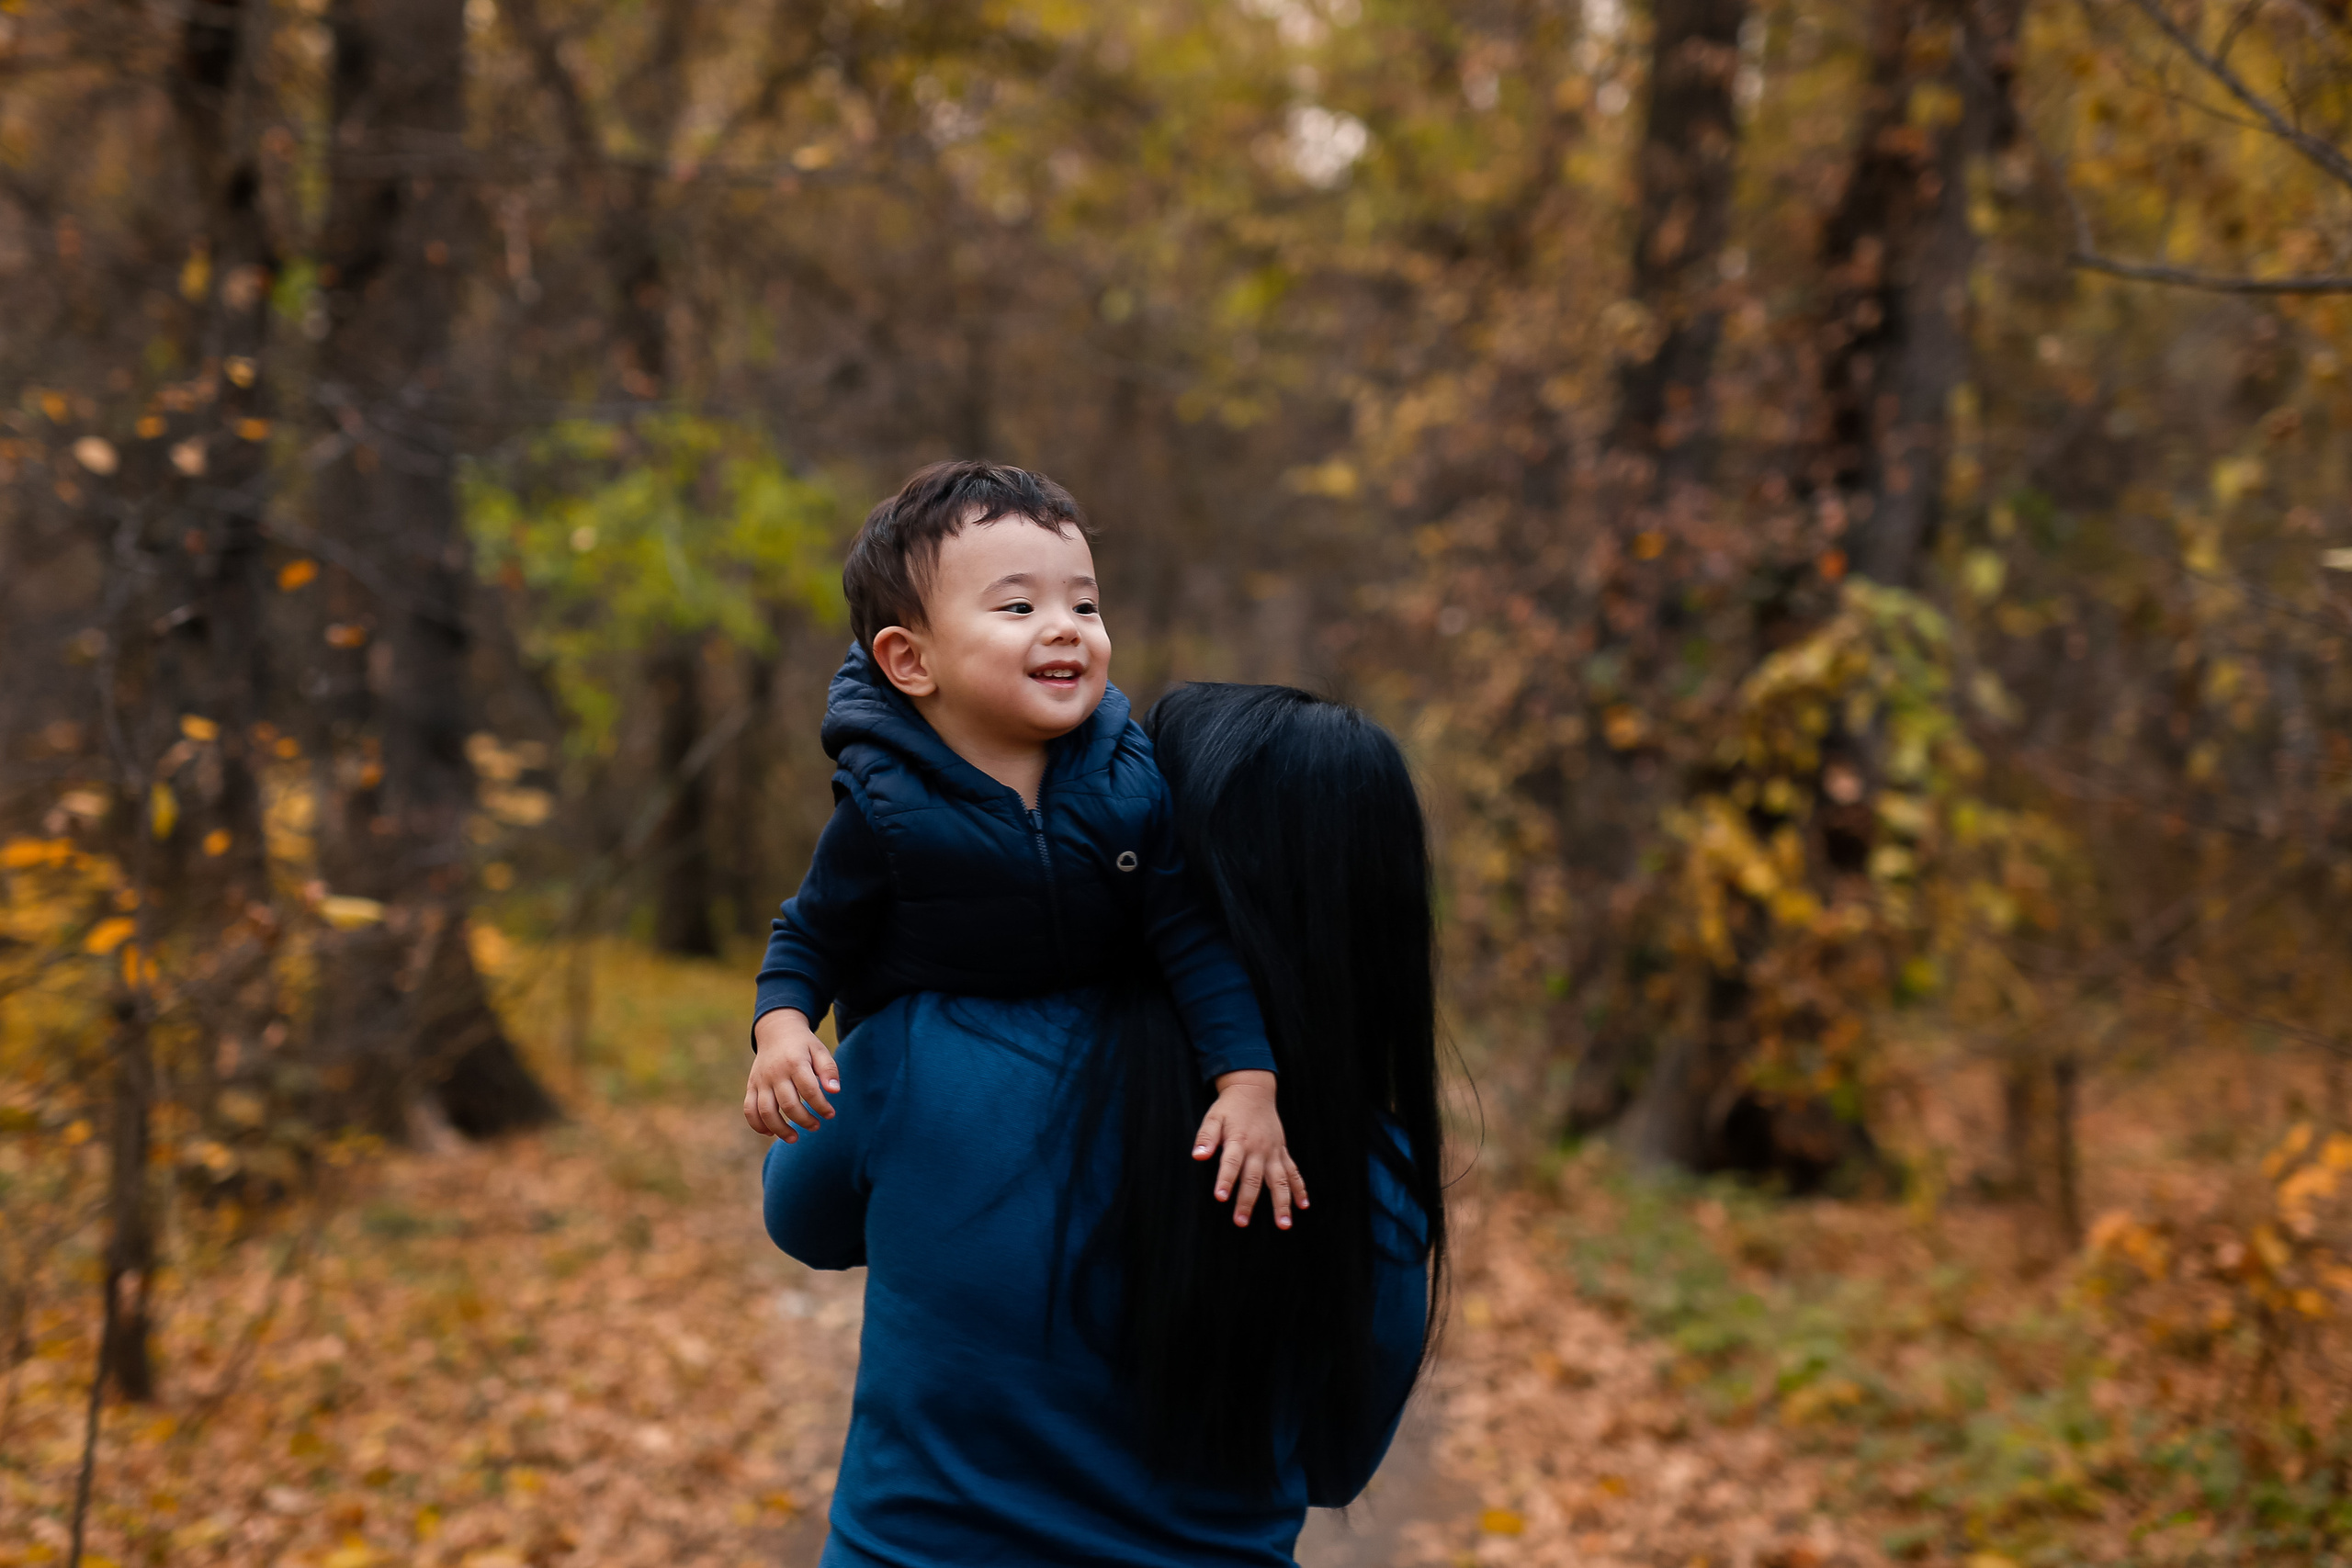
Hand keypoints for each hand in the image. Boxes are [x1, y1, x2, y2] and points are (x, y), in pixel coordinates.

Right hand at [744, 1009, 839, 1141]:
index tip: (830, 1114)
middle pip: (789, 1105)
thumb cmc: (803, 1044)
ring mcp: (761, 1080)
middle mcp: (776, 1073)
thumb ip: (829, 1070)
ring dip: (780, 1130)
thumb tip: (835, 1091)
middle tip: (816, 1126)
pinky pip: (749, 1109)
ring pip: (766, 1112)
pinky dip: (757, 1125)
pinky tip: (770, 1133)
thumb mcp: (820, 1050)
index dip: (821, 1106)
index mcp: (795, 1063)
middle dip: (804, 1120)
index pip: (810, 1091)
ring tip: (794, 1138)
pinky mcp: (751, 1086)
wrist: (776, 1031)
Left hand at [1192, 1070, 1306, 1229]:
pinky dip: (1299, 1188)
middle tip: (1241, 1221)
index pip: (1231, 1163)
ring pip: (1279, 1181)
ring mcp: (1273, 1152)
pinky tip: (1303, 1205)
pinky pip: (1293, 1172)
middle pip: (1254, 1178)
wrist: (1254, 1091)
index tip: (1220, 1197)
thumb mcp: (1213, 1118)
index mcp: (1239, 1141)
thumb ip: (1206, 1138)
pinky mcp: (1282, 1152)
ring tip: (1283, 1224)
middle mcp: (1258, 1149)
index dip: (1225, 1180)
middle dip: (1248, 1201)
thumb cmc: (1230, 1108)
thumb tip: (1197, 1156)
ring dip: (1282, 1203)